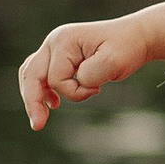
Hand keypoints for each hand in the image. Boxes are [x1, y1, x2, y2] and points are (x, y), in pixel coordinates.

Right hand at [18, 12, 157, 130]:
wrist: (133, 37)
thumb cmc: (125, 48)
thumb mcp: (114, 63)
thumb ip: (91, 74)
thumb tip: (77, 82)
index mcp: (64, 41)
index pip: (56, 77)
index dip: (74, 91)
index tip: (98, 90)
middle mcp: (54, 41)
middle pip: (31, 74)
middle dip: (32, 101)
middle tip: (37, 126)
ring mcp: (54, 47)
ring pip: (31, 74)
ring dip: (33, 97)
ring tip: (39, 121)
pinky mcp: (59, 56)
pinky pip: (40, 74)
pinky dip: (41, 90)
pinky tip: (53, 104)